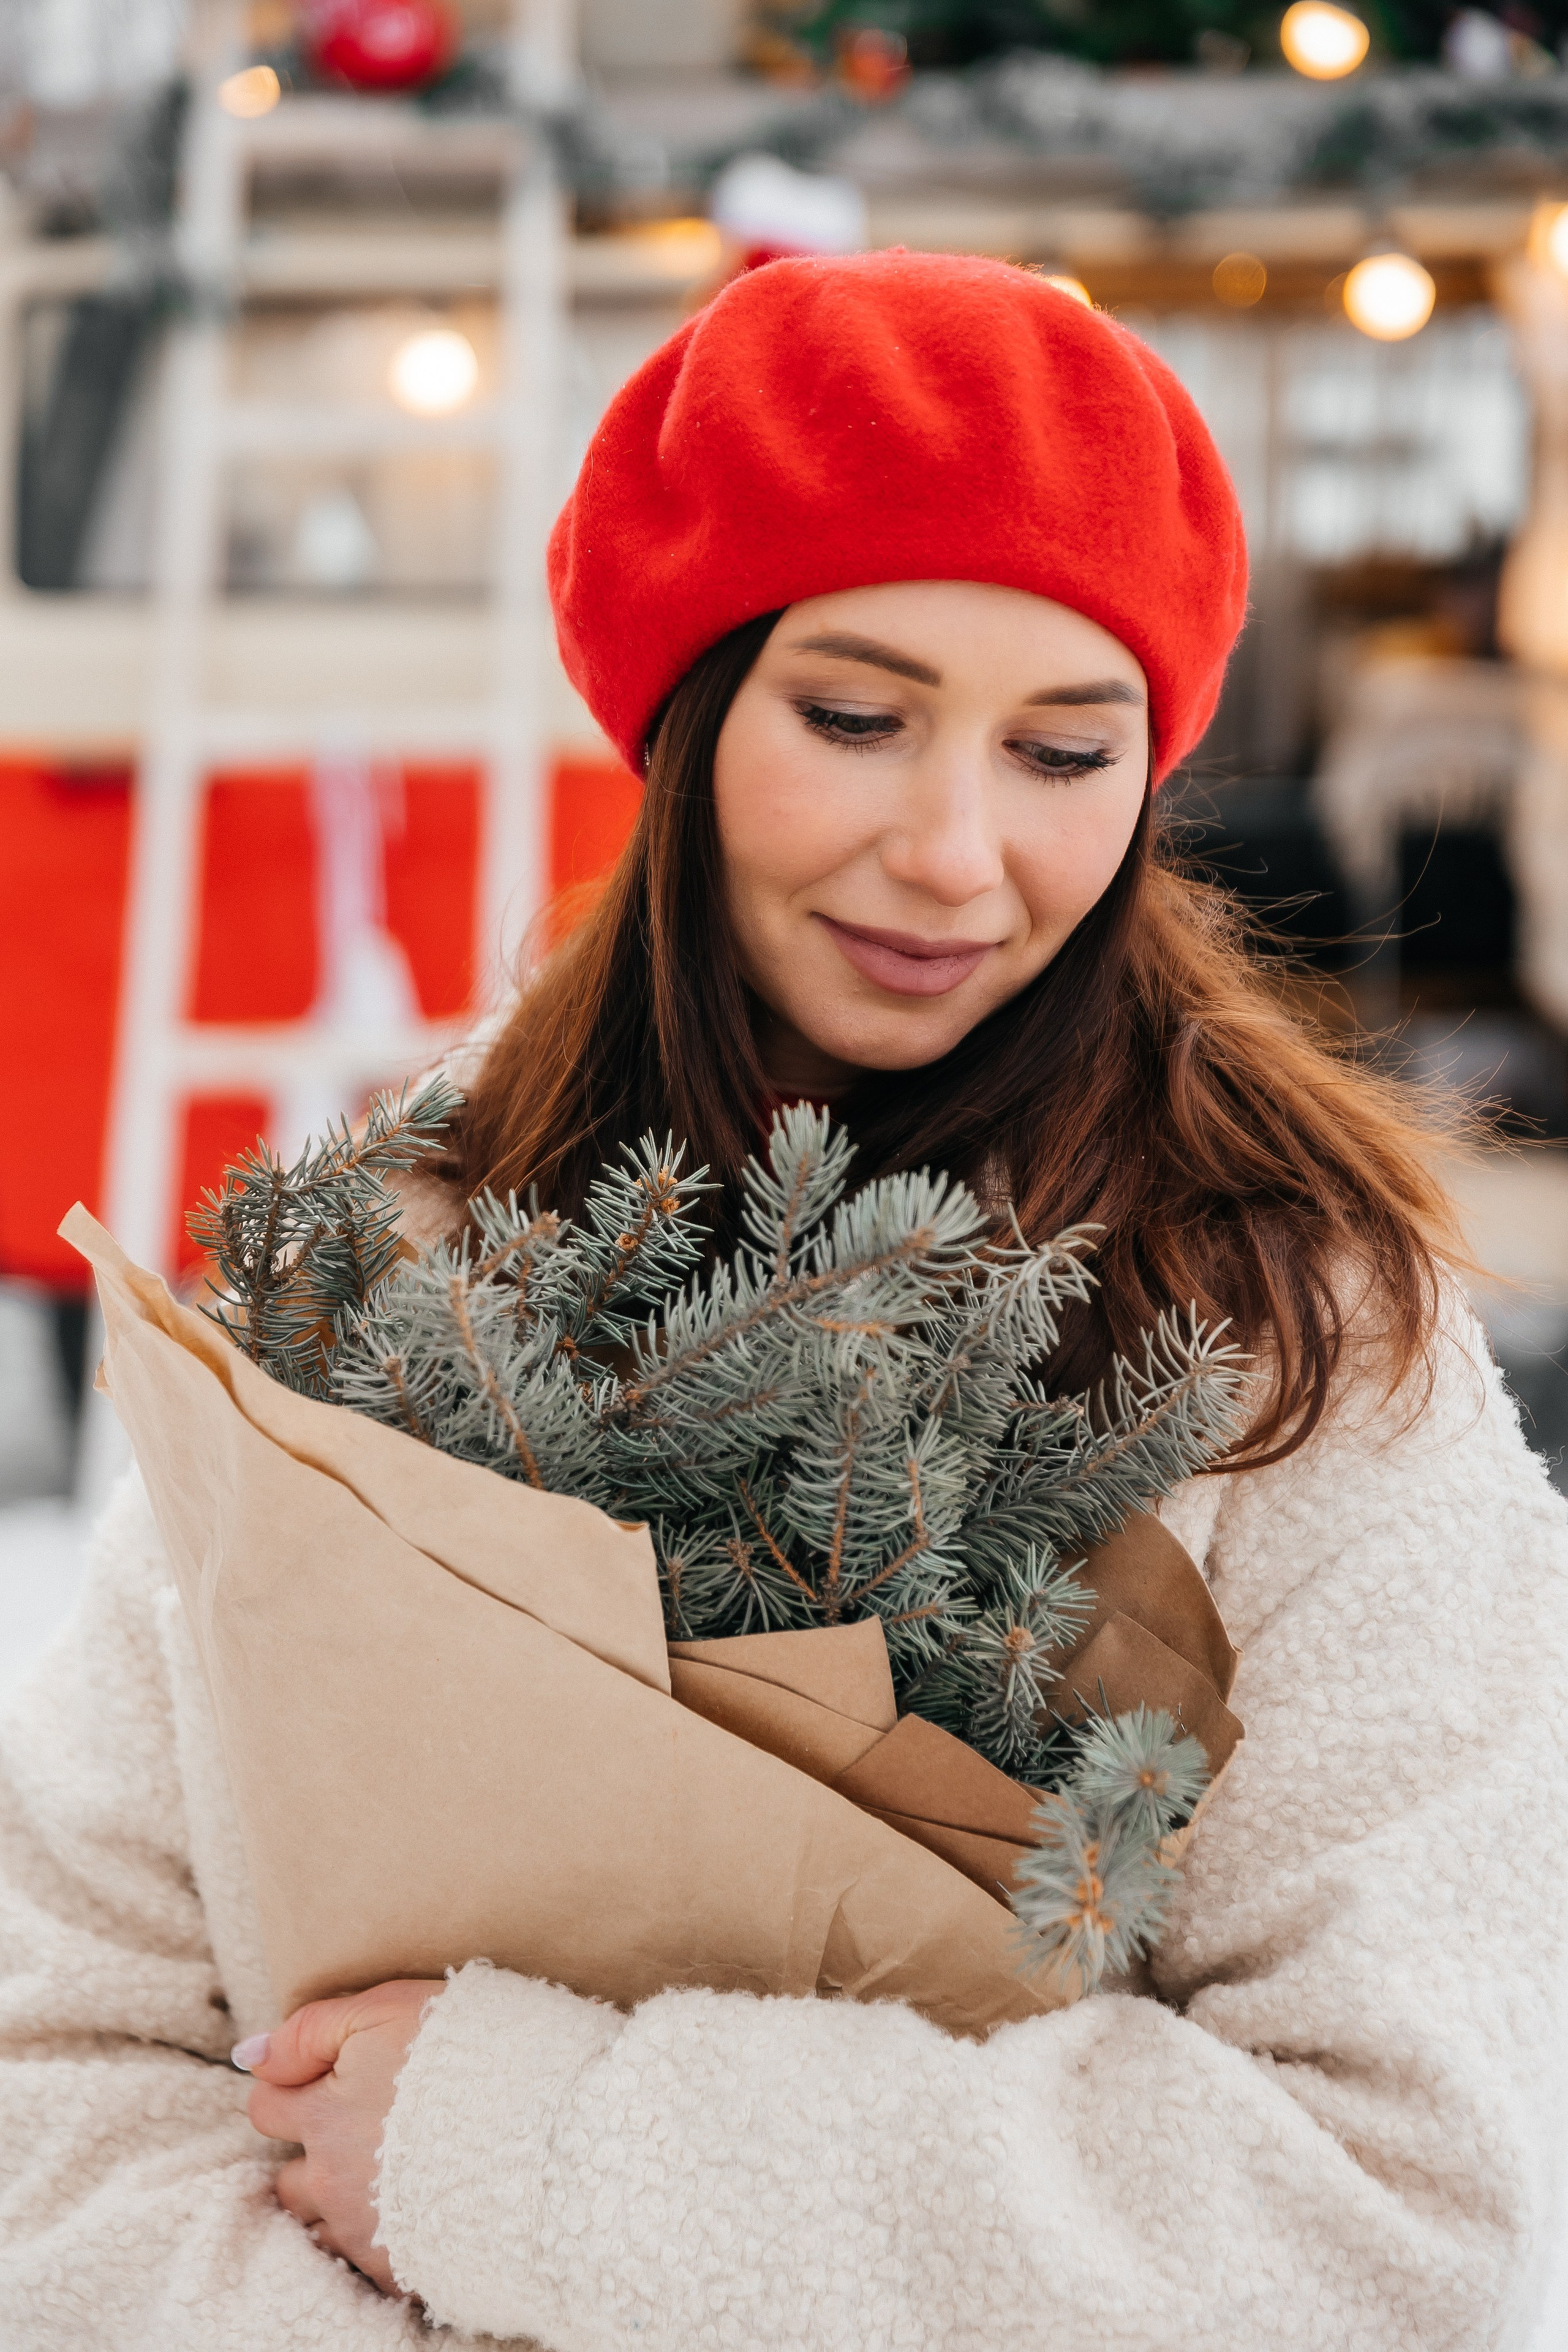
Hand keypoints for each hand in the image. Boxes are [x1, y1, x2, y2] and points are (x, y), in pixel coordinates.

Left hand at [239, 1978, 443, 2293]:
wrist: (550, 2130)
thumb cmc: (474, 2054)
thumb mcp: (390, 2009)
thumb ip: (313, 2029)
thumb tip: (249, 2055)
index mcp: (325, 2115)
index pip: (267, 2107)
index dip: (296, 2087)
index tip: (337, 2078)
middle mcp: (333, 2180)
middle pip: (289, 2179)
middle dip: (315, 2156)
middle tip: (367, 2131)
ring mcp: (365, 2231)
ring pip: (320, 2227)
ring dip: (341, 2204)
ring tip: (388, 2176)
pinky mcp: (402, 2268)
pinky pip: (365, 2261)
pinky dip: (380, 2238)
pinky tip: (415, 2208)